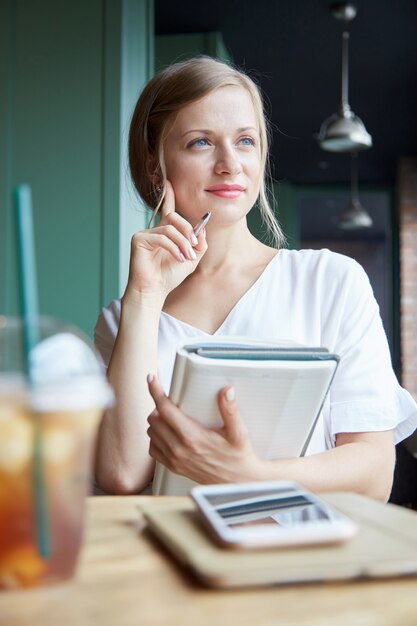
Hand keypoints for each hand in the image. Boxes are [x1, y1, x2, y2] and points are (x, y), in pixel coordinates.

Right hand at [125, 181, 207, 300]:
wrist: (154, 291)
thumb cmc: (169, 277)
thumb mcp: (191, 259)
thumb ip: (199, 244)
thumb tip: (202, 228)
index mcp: (165, 232)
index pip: (168, 210)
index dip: (168, 195)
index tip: (169, 182)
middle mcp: (154, 230)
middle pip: (174, 217)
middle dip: (188, 230)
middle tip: (194, 246)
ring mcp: (144, 233)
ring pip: (170, 229)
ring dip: (183, 243)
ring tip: (187, 258)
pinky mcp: (138, 239)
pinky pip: (162, 237)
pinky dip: (174, 248)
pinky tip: (178, 258)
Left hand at [146, 375, 263, 483]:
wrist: (237, 482)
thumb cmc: (238, 456)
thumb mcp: (239, 432)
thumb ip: (230, 410)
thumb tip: (227, 391)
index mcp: (192, 437)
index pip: (165, 409)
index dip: (156, 391)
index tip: (152, 378)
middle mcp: (178, 449)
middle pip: (154, 418)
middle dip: (159, 405)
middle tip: (172, 401)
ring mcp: (174, 460)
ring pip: (151, 432)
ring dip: (157, 421)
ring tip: (171, 416)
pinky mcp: (173, 467)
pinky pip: (153, 449)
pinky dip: (156, 437)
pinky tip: (169, 433)